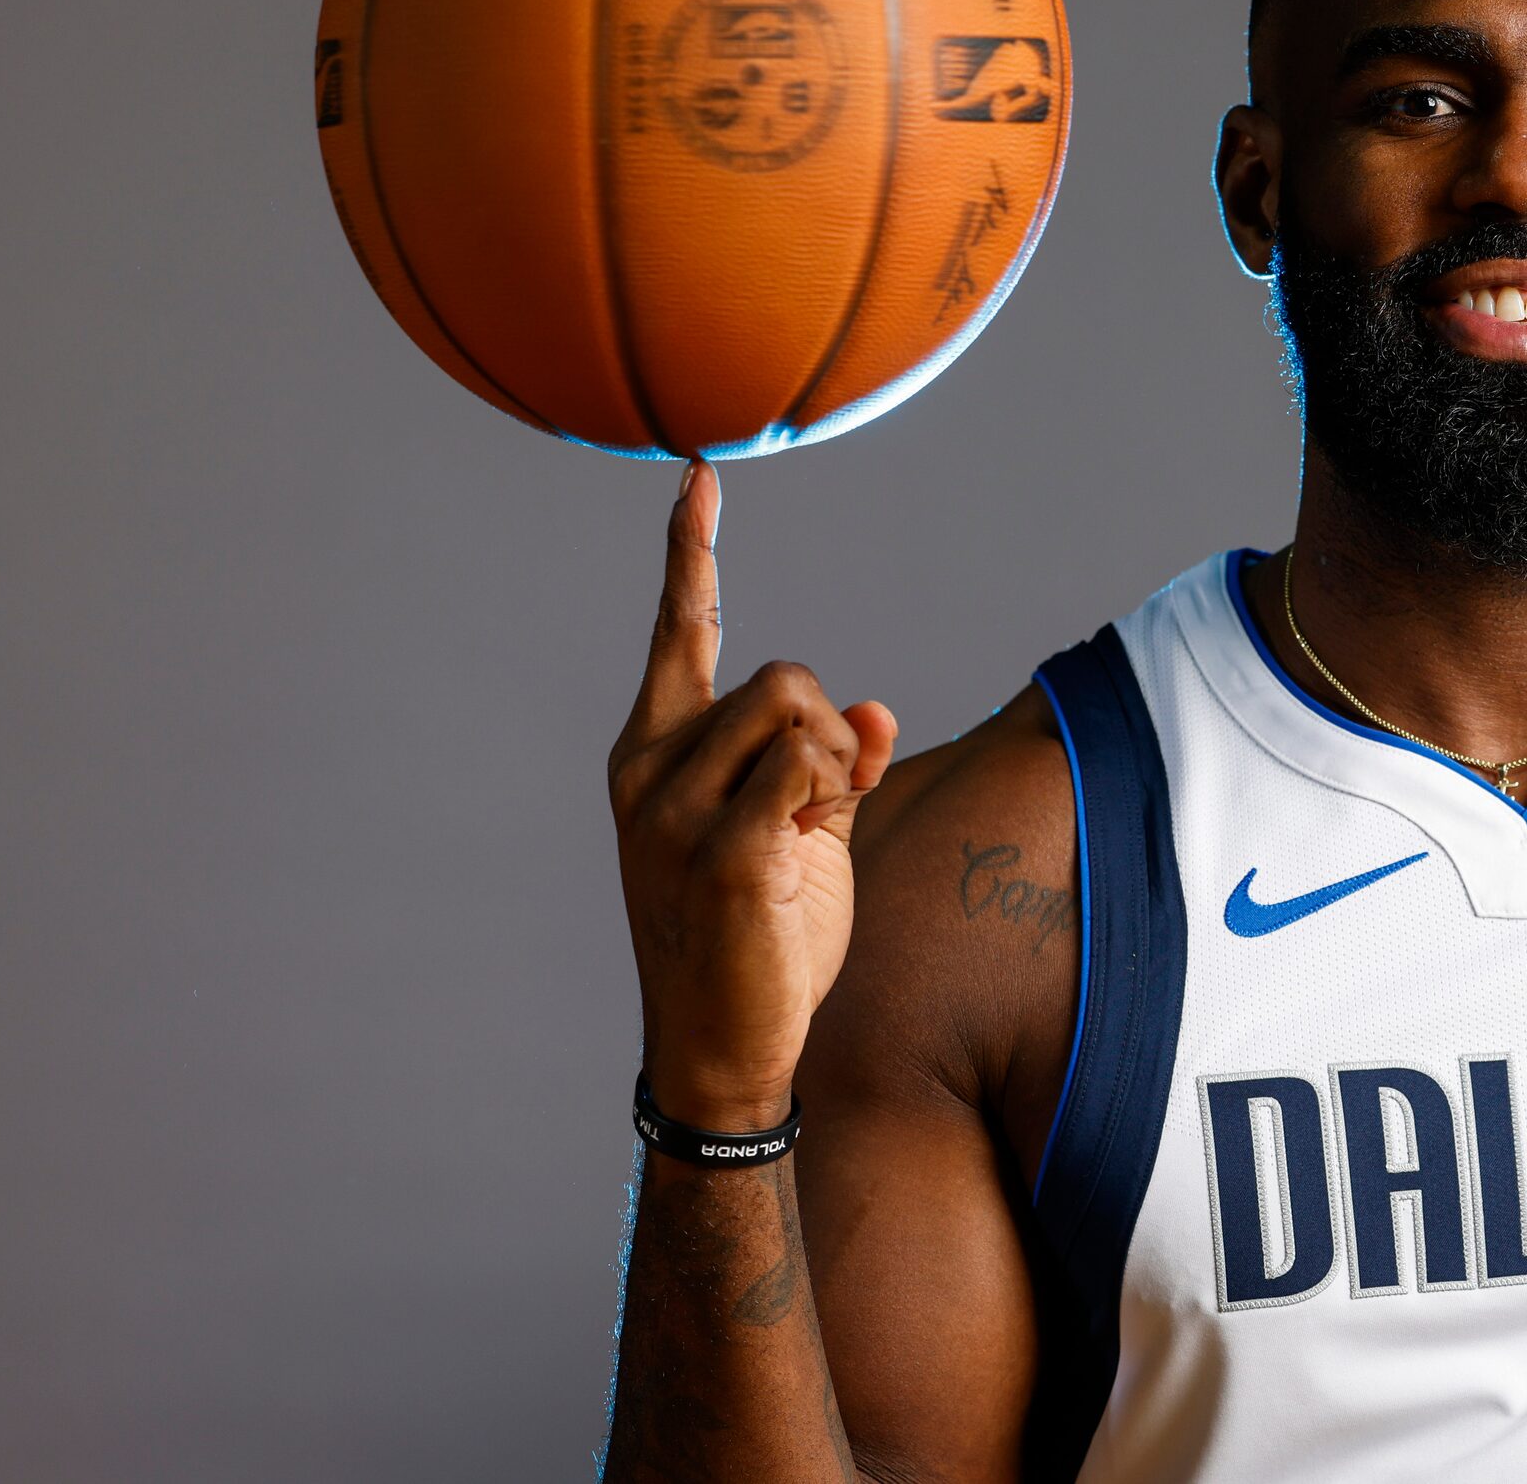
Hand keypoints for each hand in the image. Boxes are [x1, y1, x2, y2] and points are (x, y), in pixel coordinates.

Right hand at [605, 461, 896, 1133]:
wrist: (722, 1049)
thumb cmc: (759, 938)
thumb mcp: (799, 832)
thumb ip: (829, 763)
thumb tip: (876, 710)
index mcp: (652, 752)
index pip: (680, 633)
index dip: (691, 553)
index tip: (699, 477)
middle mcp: (650, 769)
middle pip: (783, 676)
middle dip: (830, 733)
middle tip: (821, 812)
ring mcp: (677, 812)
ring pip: (802, 711)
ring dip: (838, 768)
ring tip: (808, 840)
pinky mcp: (726, 853)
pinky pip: (808, 769)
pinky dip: (834, 794)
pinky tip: (811, 843)